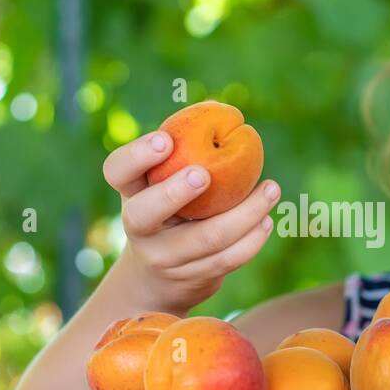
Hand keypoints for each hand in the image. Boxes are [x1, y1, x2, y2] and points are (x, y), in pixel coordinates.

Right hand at [103, 131, 280, 315]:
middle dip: (174, 193)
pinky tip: (267, 220)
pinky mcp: (191, 279)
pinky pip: (226, 260)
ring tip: (271, 190)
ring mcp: (163, 258)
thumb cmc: (172, 209)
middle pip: (145, 214)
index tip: (165, 140)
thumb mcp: (166, 182)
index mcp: (131, 192)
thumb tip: (223, 110)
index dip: (137, 156)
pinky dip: (252, 241)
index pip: (117, 170)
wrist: (159, 278)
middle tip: (204, 174)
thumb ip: (185, 152)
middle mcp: (138, 228)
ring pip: (204, 239)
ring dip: (245, 214)